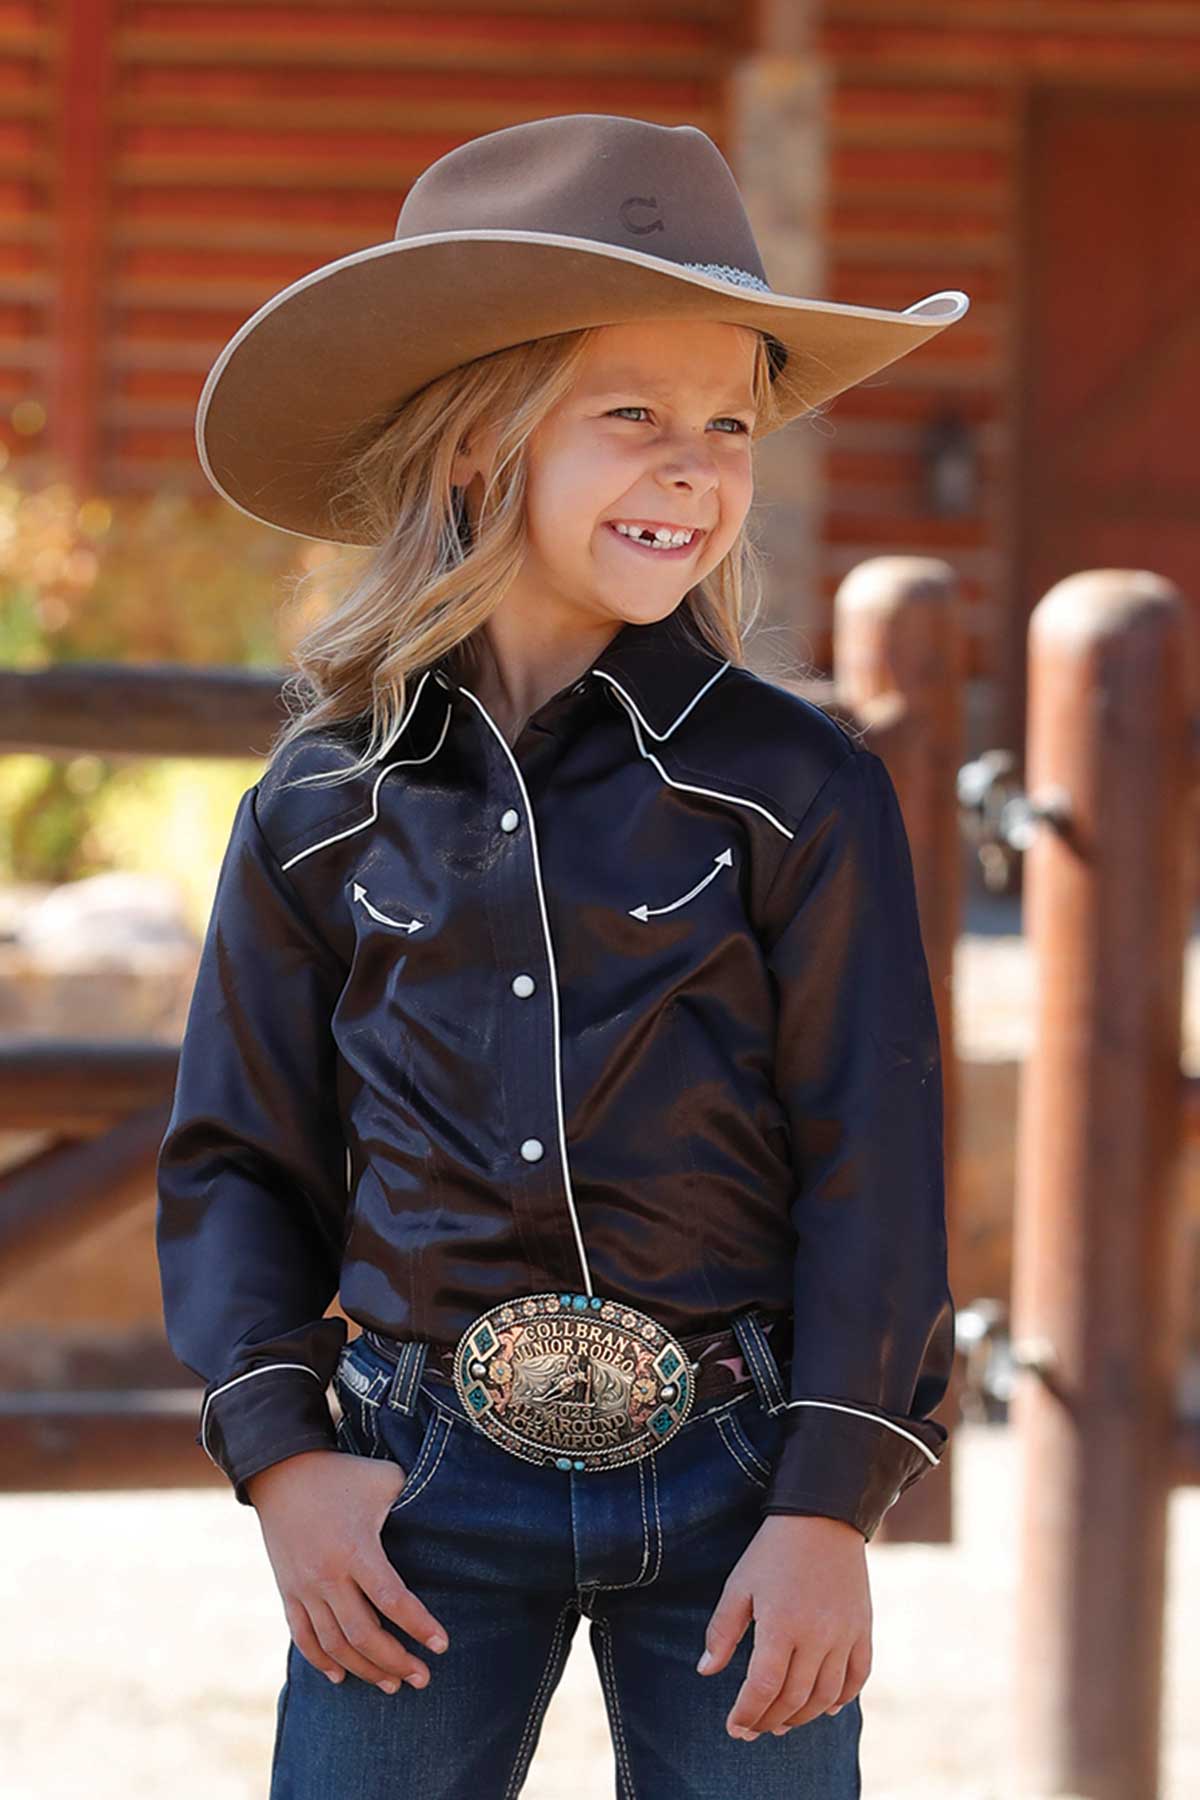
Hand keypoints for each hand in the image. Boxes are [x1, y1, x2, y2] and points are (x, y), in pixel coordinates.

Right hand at [245, 1450, 450, 1693]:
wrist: (281, 1471)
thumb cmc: (342, 1474)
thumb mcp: (383, 1478)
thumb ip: (413, 1499)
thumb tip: (447, 1514)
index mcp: (356, 1548)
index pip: (392, 1600)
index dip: (419, 1626)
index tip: (442, 1645)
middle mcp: (328, 1575)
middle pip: (364, 1634)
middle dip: (396, 1661)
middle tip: (423, 1677)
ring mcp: (304, 1588)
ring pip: (335, 1644)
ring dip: (365, 1670)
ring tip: (392, 1684)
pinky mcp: (288, 1591)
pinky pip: (303, 1637)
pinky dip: (321, 1662)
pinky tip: (341, 1677)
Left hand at [696, 1513, 870, 1739]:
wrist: (823, 1516)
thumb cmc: (773, 1550)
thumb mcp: (739, 1585)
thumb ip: (723, 1631)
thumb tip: (706, 1671)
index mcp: (781, 1626)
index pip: (763, 1688)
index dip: (747, 1713)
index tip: (734, 1727)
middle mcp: (816, 1637)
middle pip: (794, 1699)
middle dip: (770, 1720)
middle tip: (754, 1729)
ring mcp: (844, 1636)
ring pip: (826, 1696)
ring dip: (803, 1716)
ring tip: (783, 1723)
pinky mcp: (862, 1629)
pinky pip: (857, 1676)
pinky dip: (843, 1698)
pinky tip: (826, 1707)